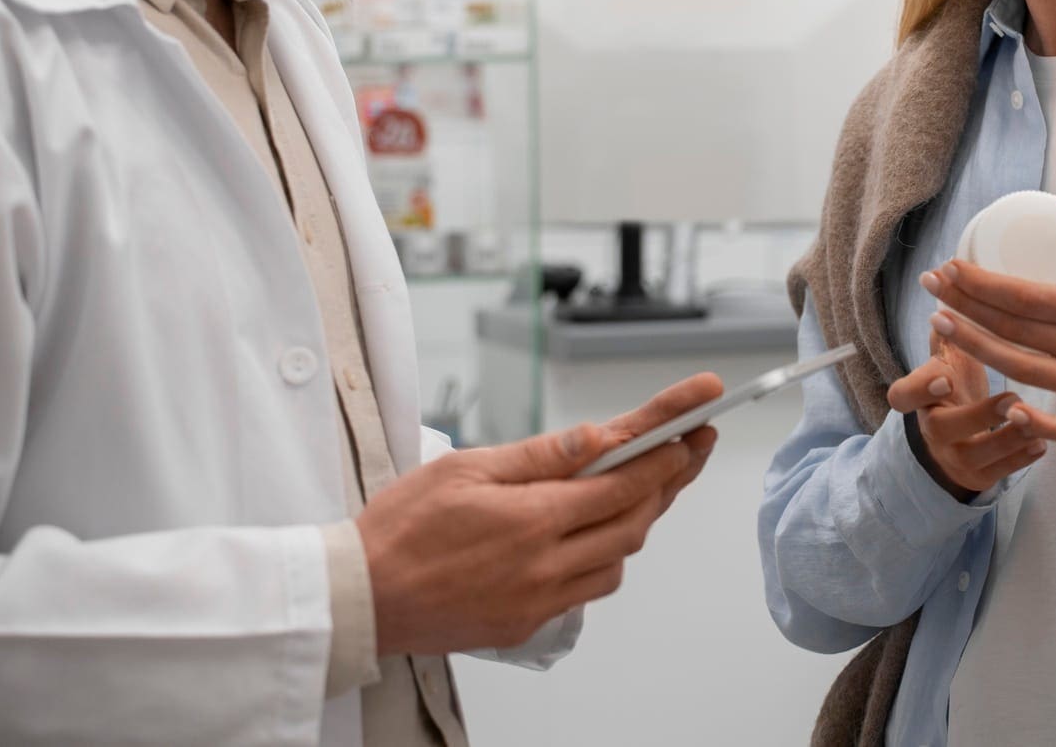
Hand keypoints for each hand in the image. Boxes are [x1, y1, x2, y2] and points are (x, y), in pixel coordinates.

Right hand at [357, 374, 721, 656]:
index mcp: (533, 519)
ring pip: (617, 562)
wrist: (361, 596)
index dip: (667, 456)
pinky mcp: (525, 626)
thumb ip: (540, 455)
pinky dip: (602, 559)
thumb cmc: (400, 527)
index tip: (694, 431)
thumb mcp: (466, 467)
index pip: (624, 483)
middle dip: (667, 483)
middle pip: (633, 523)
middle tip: (688, 450)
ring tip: (644, 487)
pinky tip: (594, 536)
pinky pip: (586, 591)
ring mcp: (538, 601)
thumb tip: (598, 438)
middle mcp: (545, 565)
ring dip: (636, 523)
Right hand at [885, 323, 1045, 499]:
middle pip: (943, 428)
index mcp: (921, 398)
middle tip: (1011, 398)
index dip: (919, 389)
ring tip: (1035, 422)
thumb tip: (947, 277)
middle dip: (977, 416)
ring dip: (1008, 438)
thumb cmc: (955, 386)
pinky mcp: (979, 476)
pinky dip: (1021, 459)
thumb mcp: (947, 359)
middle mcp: (933, 429)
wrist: (954, 440)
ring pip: (977, 455)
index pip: (903, 396)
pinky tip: (1041, 443)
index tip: (946, 378)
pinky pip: (1000, 472)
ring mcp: (955, 457)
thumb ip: (949, 330)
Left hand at [921, 191, 1055, 441]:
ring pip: (1023, 369)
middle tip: (931, 285)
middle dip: (965, 305)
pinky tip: (1004, 405)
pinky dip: (1036, 421)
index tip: (952, 266)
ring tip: (940, 324)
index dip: (983, 283)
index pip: (1028, 296)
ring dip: (975, 350)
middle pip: (1015, 329)